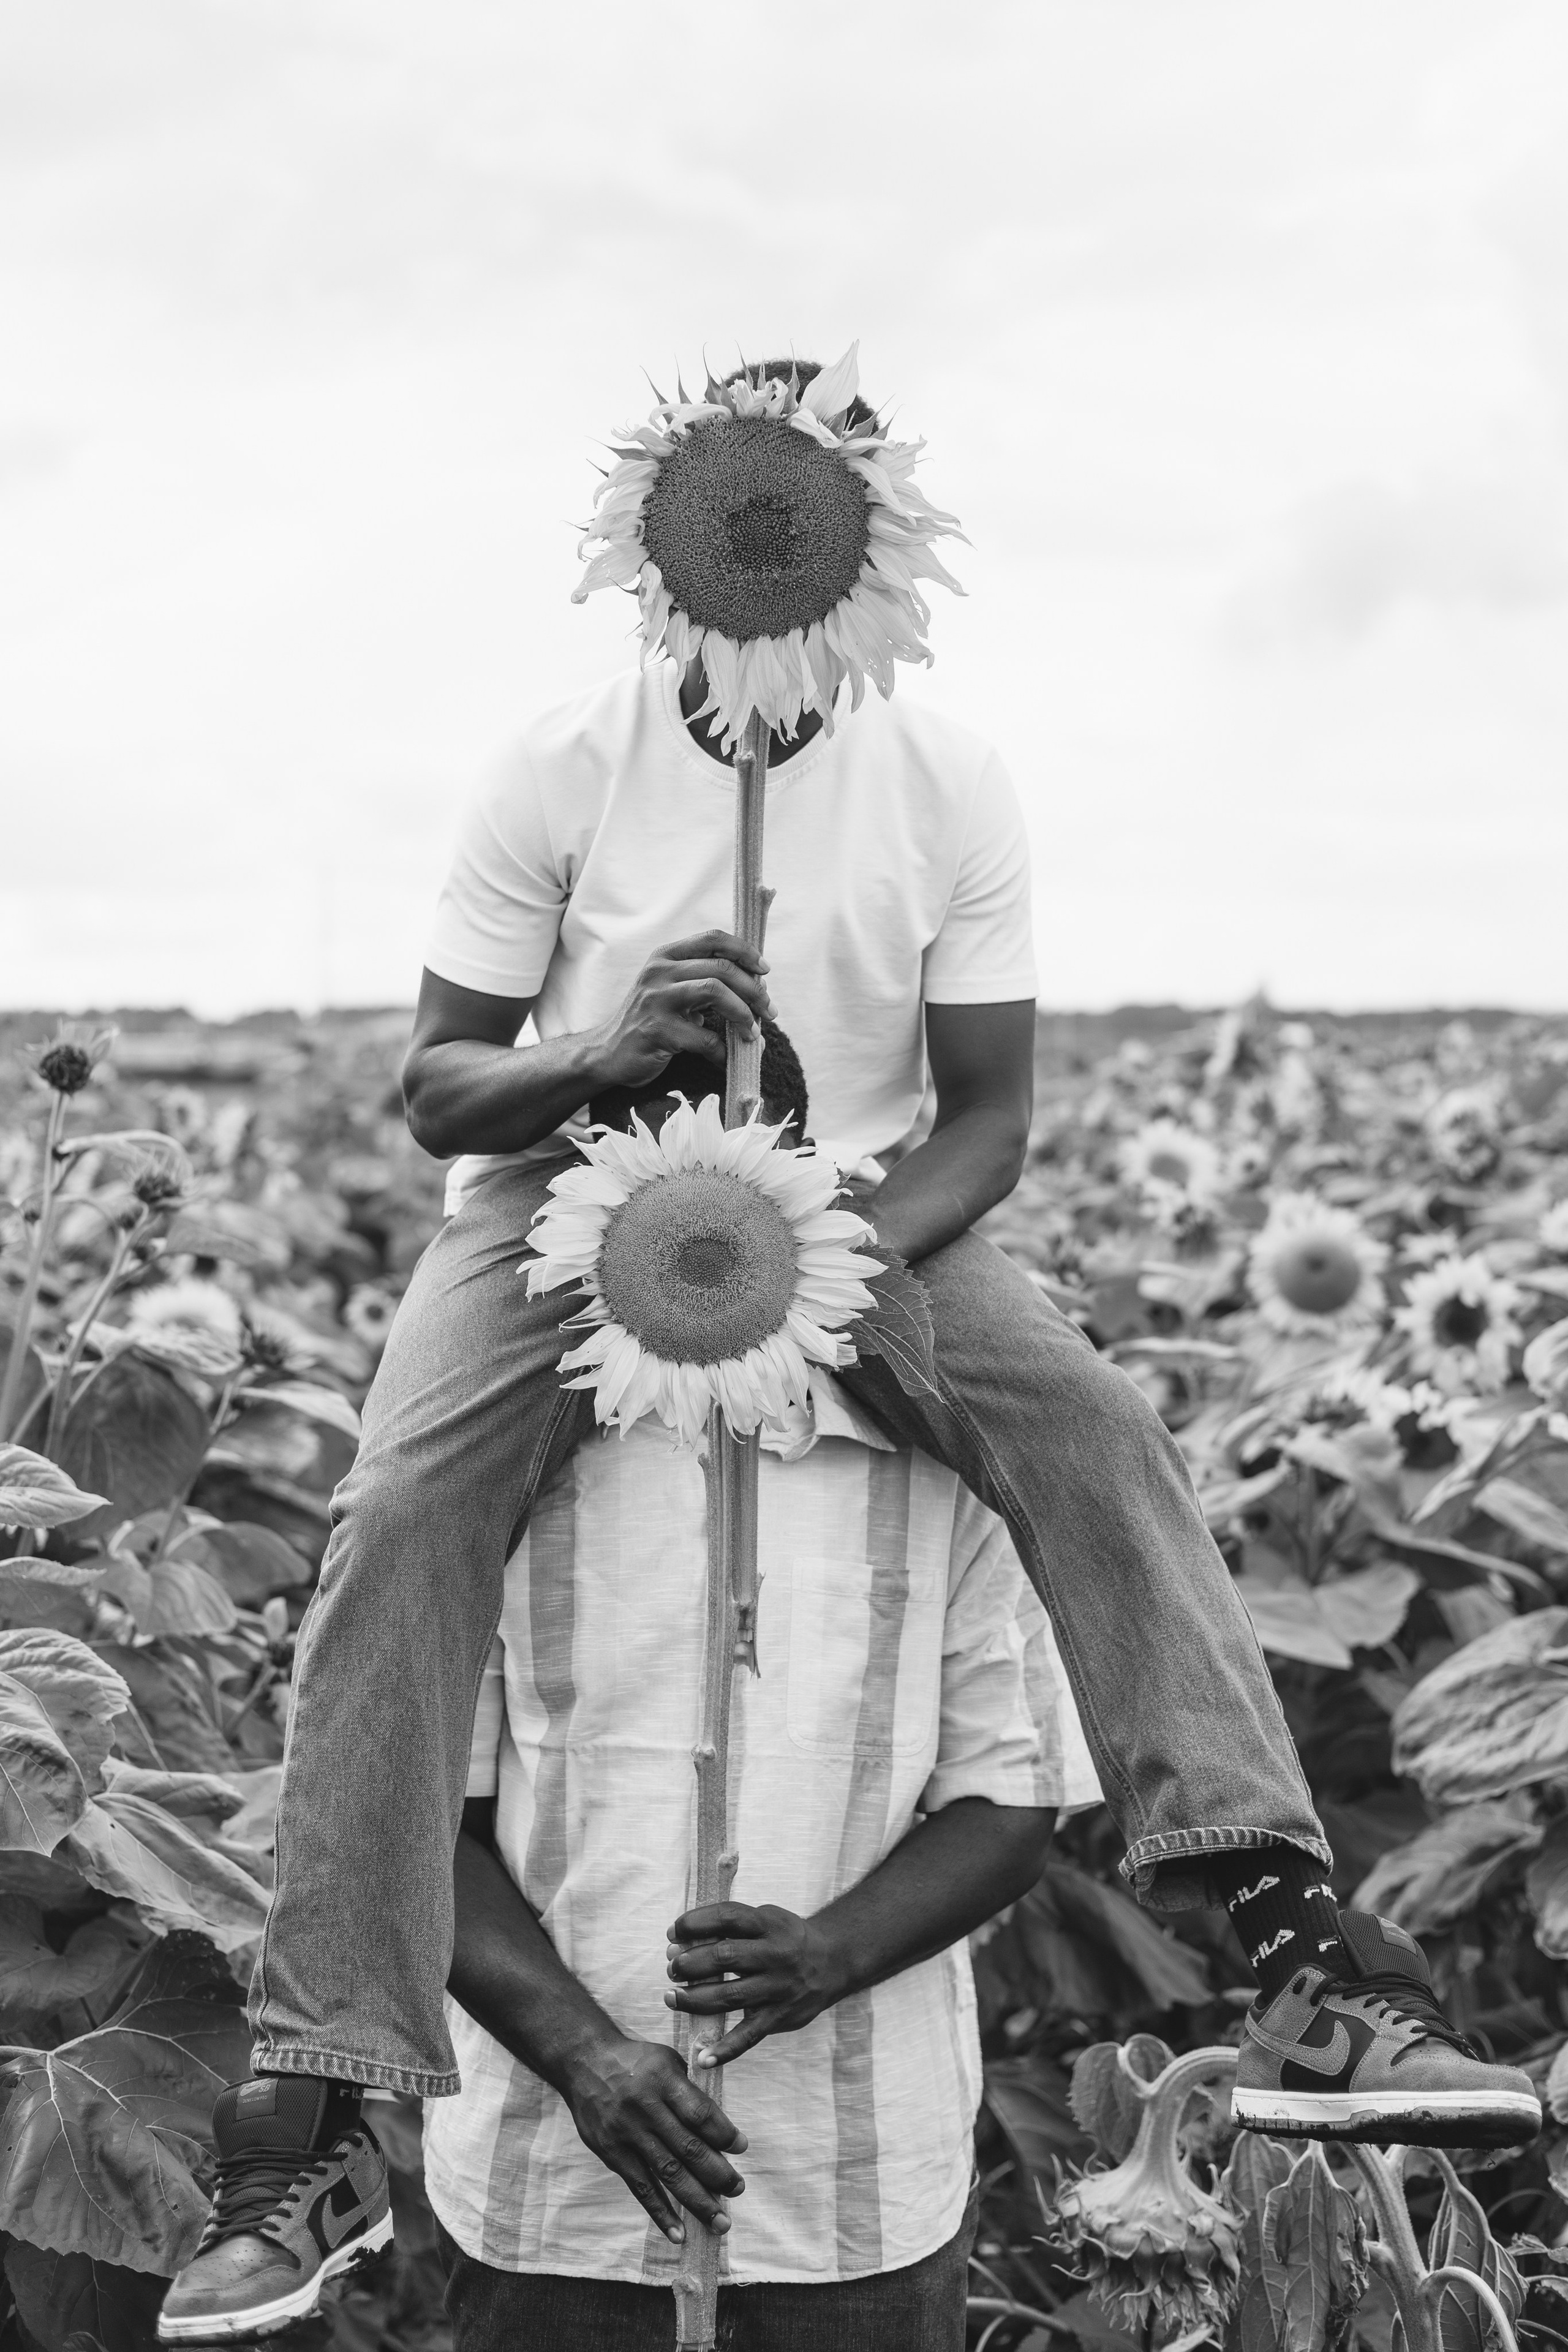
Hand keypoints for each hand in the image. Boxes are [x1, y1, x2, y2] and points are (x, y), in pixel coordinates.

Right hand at [561, 2027, 747, 2243]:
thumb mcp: (666, 2060)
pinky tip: (679, 2233)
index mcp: (663, 2080)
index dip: (724, 2134)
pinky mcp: (612, 2153)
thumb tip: (720, 2131)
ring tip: (720, 2221)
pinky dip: (661, 2213)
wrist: (584, 2062)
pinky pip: (641, 2188)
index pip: (700, 2114)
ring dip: (697, 2201)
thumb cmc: (635, 2061)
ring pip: (668, 2174)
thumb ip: (690, 2091)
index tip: (741, 2148)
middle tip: (738, 2189)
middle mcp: (645, 2108)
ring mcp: (627, 2133)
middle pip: (688, 2148)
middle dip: (718, 2174)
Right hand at [592, 931, 772, 1089]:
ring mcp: (656, 999)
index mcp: (666, 956)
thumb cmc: (650, 1021)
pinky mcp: (656, 1030)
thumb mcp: (673, 991)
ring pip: (715, 992)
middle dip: (754, 990)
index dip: (745, 951)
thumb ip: (705, 982)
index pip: (713, 939)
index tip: (765, 971)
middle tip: (769, 1012)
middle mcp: (659, 971)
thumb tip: (757, 986)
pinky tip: (725, 1057)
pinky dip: (722, 1050)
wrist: (607, 1053)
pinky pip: (704, 1037)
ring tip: (753, 1033)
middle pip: (721, 967)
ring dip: (743, 1014)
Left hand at [665, 1902, 842, 2065]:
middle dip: (691, 1963)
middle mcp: (775, 1955)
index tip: (673, 1933)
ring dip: (694, 1999)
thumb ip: (732, 1926)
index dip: (695, 1923)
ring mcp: (778, 1988)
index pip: (727, 1918)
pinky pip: (749, 2036)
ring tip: (671, 1997)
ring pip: (729, 1996)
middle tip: (672, 1968)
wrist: (833, 1962)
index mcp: (769, 1924)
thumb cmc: (787, 1938)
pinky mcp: (779, 2017)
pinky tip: (703, 2058)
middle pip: (725, 1957)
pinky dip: (726, 2050)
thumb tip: (682, 1942)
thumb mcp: (767, 1919)